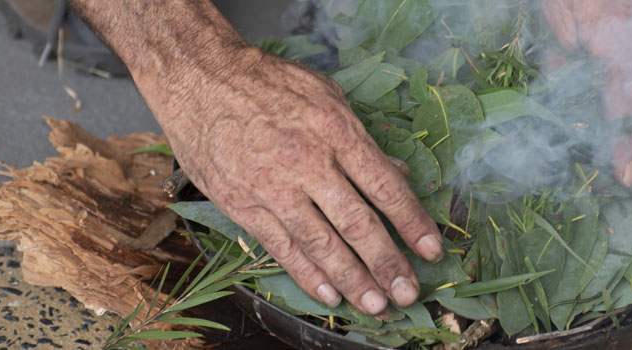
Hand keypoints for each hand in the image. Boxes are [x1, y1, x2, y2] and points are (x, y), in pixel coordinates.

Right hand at [68, 0, 440, 315]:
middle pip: (357, 223)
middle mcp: (308, 163)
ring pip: (321, 244)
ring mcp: (273, 187)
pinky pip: (282, 248)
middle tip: (408, 292)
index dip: (412, 222)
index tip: (432, 249)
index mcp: (336, 131)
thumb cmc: (268, 82)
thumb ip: (362, 139)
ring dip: (352, 280)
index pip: (384, 185)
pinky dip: (307, 275)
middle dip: (388, 263)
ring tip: (376, 305)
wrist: (199, 79)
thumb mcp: (326, 95)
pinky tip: (330, 296)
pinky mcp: (243, 205)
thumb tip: (398, 172)